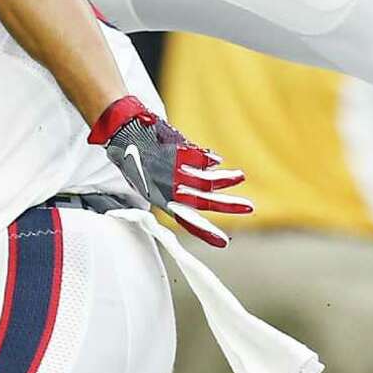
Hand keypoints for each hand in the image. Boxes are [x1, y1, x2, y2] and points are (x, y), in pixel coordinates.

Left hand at [87, 96, 252, 246]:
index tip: (223, 243)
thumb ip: (174, 185)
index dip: (204, 232)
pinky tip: (219, 160)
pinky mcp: (176, 151)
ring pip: (206, 179)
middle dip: (228, 206)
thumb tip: (206, 177)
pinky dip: (211, 159)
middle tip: (249, 208)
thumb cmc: (135, 156)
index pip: (185, 219)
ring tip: (241, 176)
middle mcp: (167, 186)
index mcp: (159, 197)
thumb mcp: (147, 179)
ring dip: (226, 180)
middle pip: (202, 201)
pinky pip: (200, 158)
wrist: (122, 130)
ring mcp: (172, 169)